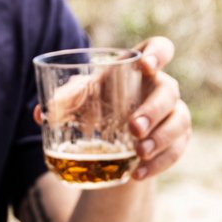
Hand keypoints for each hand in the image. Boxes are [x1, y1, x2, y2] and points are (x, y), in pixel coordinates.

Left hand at [34, 38, 191, 180]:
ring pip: (179, 122)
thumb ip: (65, 100)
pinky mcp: (178, 139)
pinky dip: (159, 164)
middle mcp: (162, 86)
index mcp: (140, 66)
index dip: (158, 53)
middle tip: (133, 129)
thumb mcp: (82, 97)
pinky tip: (138, 173)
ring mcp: (174, 113)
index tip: (146, 66)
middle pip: (169, 91)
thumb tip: (42, 113)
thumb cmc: (99, 102)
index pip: (161, 48)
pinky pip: (177, 150)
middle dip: (154, 110)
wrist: (114, 133)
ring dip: (160, 139)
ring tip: (139, 153)